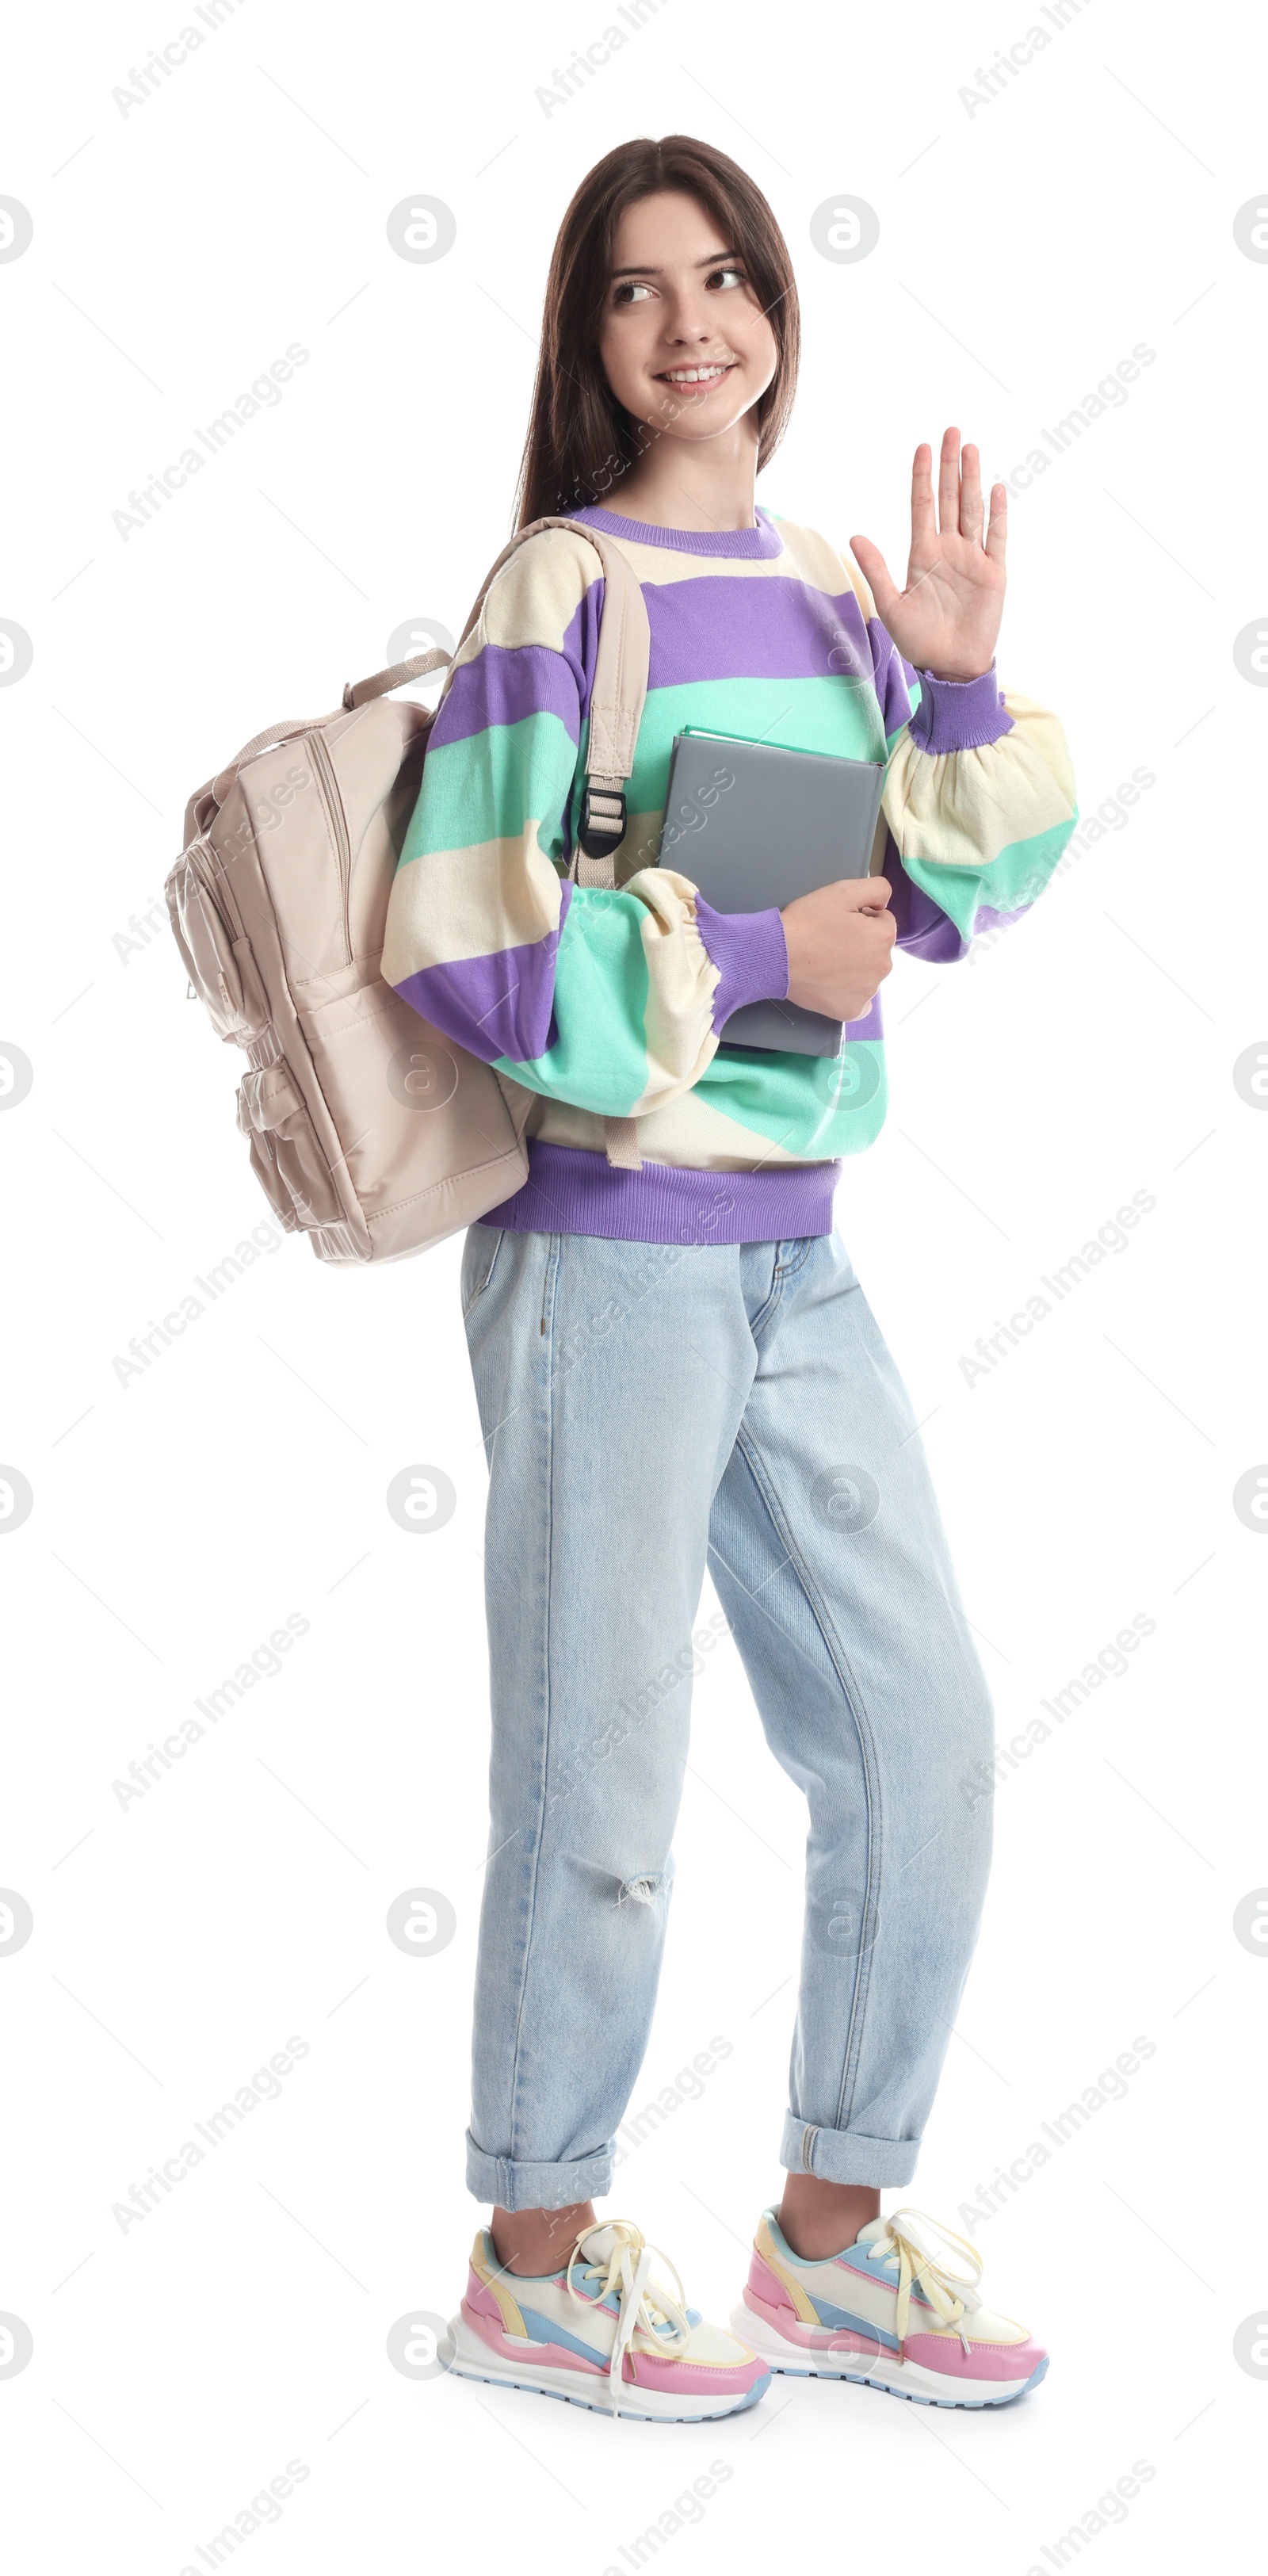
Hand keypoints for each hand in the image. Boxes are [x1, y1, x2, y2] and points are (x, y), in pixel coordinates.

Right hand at [782, 876, 894, 1021]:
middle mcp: (882, 966)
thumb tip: (885, 903)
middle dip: (861, 944)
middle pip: (877, 950)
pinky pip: (861, 1003)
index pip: (883, 922)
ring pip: (868, 975)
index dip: (861, 918)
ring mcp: (867, 992)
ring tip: (826, 962)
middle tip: (831, 942)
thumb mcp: (842, 890)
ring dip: (855, 968)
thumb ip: (876, 888)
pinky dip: (849, 994)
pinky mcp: (851, 1010)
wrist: (775, 954)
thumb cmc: (806, 922)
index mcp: (883, 936)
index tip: (840, 923)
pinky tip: (832, 984)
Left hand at [849, 428, 1005, 681]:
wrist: (949, 667)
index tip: (923, 447)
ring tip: (971, 448)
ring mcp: (973, 559)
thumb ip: (876, 569)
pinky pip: (996, 538)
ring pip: (972, 509)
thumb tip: (854, 536)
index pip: (922, 505)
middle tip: (951, 431)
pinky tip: (996, 489)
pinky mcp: (993, 574)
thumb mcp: (891, 605)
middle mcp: (949, 550)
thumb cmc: (919, 641)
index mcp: (923, 554)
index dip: (922, 477)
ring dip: (972, 479)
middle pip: (949, 498)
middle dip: (950, 466)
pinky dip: (997, 514)